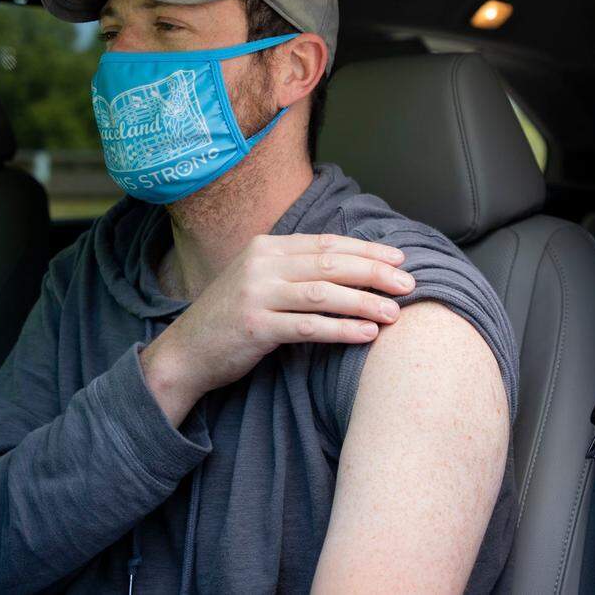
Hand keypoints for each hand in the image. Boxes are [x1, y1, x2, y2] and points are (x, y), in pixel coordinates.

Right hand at [141, 233, 414, 424]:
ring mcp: (256, 294)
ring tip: (394, 312)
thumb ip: (295, 267)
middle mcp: (262, 264)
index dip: (367, 249)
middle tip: (408, 283)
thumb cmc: (232, 317)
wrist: (186, 351)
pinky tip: (366, 334)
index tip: (400, 258)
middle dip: (374, 272)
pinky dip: (341, 329)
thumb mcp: (260, 279)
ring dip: (364, 301)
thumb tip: (352, 264)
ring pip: (323, 293)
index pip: (327, 242)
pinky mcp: (254, 326)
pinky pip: (308, 327)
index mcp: (267, 246)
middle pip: (330, 262)